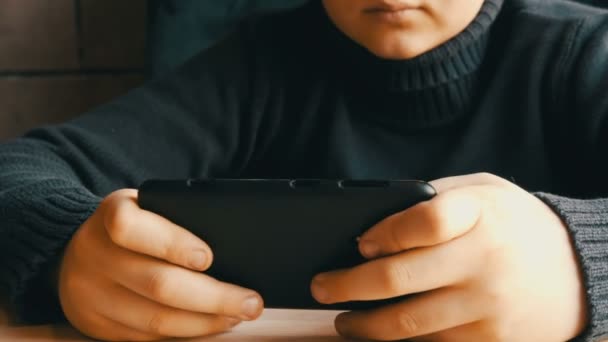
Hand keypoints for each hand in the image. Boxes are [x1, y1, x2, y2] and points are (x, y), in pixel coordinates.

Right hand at [58, 189, 263, 340]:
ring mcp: (92, 295)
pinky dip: (186, 333)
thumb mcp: (147, 207)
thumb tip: (234, 253)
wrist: (77, 251)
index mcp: (112, 214)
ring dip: (205, 322)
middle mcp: (95, 254)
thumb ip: (178, 219)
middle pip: (157, 283)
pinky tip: (211, 324)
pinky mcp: (97, 325)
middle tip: (251, 302)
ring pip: (156, 319)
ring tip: (238, 315)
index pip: (131, 227)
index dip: (172, 244)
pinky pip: (148, 338)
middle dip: (213, 297)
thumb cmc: (133, 227)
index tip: (208, 258)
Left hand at [312, 173, 587, 340]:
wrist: (576, 272)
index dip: (381, 234)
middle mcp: (484, 261)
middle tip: (322, 287)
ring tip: (344, 321)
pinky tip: (383, 334)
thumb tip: (375, 224)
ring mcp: (487, 306)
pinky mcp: (491, 340)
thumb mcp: (483, 193)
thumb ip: (435, 200)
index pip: (421, 222)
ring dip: (364, 326)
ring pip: (407, 323)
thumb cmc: (516, 226)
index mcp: (480, 214)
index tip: (357, 244)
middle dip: (347, 287)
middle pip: (398, 278)